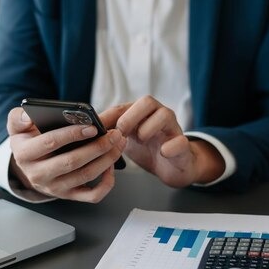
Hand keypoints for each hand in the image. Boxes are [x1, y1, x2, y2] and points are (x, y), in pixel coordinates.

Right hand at [6, 107, 126, 201]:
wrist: (30, 164)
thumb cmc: (29, 140)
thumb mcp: (17, 126)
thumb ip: (18, 117)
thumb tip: (28, 117)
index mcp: (24, 154)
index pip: (50, 143)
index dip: (72, 134)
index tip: (92, 126)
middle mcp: (38, 175)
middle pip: (71, 162)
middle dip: (96, 147)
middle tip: (114, 134)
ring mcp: (54, 188)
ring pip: (85, 176)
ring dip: (106, 160)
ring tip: (118, 143)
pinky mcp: (68, 195)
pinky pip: (92, 196)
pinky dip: (106, 183)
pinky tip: (112, 166)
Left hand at [102, 96, 224, 186]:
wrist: (172, 167)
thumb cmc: (147, 149)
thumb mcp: (125, 140)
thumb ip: (110, 134)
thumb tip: (84, 133)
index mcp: (142, 114)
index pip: (123, 106)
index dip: (108, 116)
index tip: (96, 127)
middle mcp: (158, 116)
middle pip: (147, 101)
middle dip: (130, 116)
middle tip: (120, 133)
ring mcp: (173, 129)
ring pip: (166, 114)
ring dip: (149, 128)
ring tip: (141, 141)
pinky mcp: (183, 146)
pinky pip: (181, 141)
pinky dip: (170, 147)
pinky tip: (162, 152)